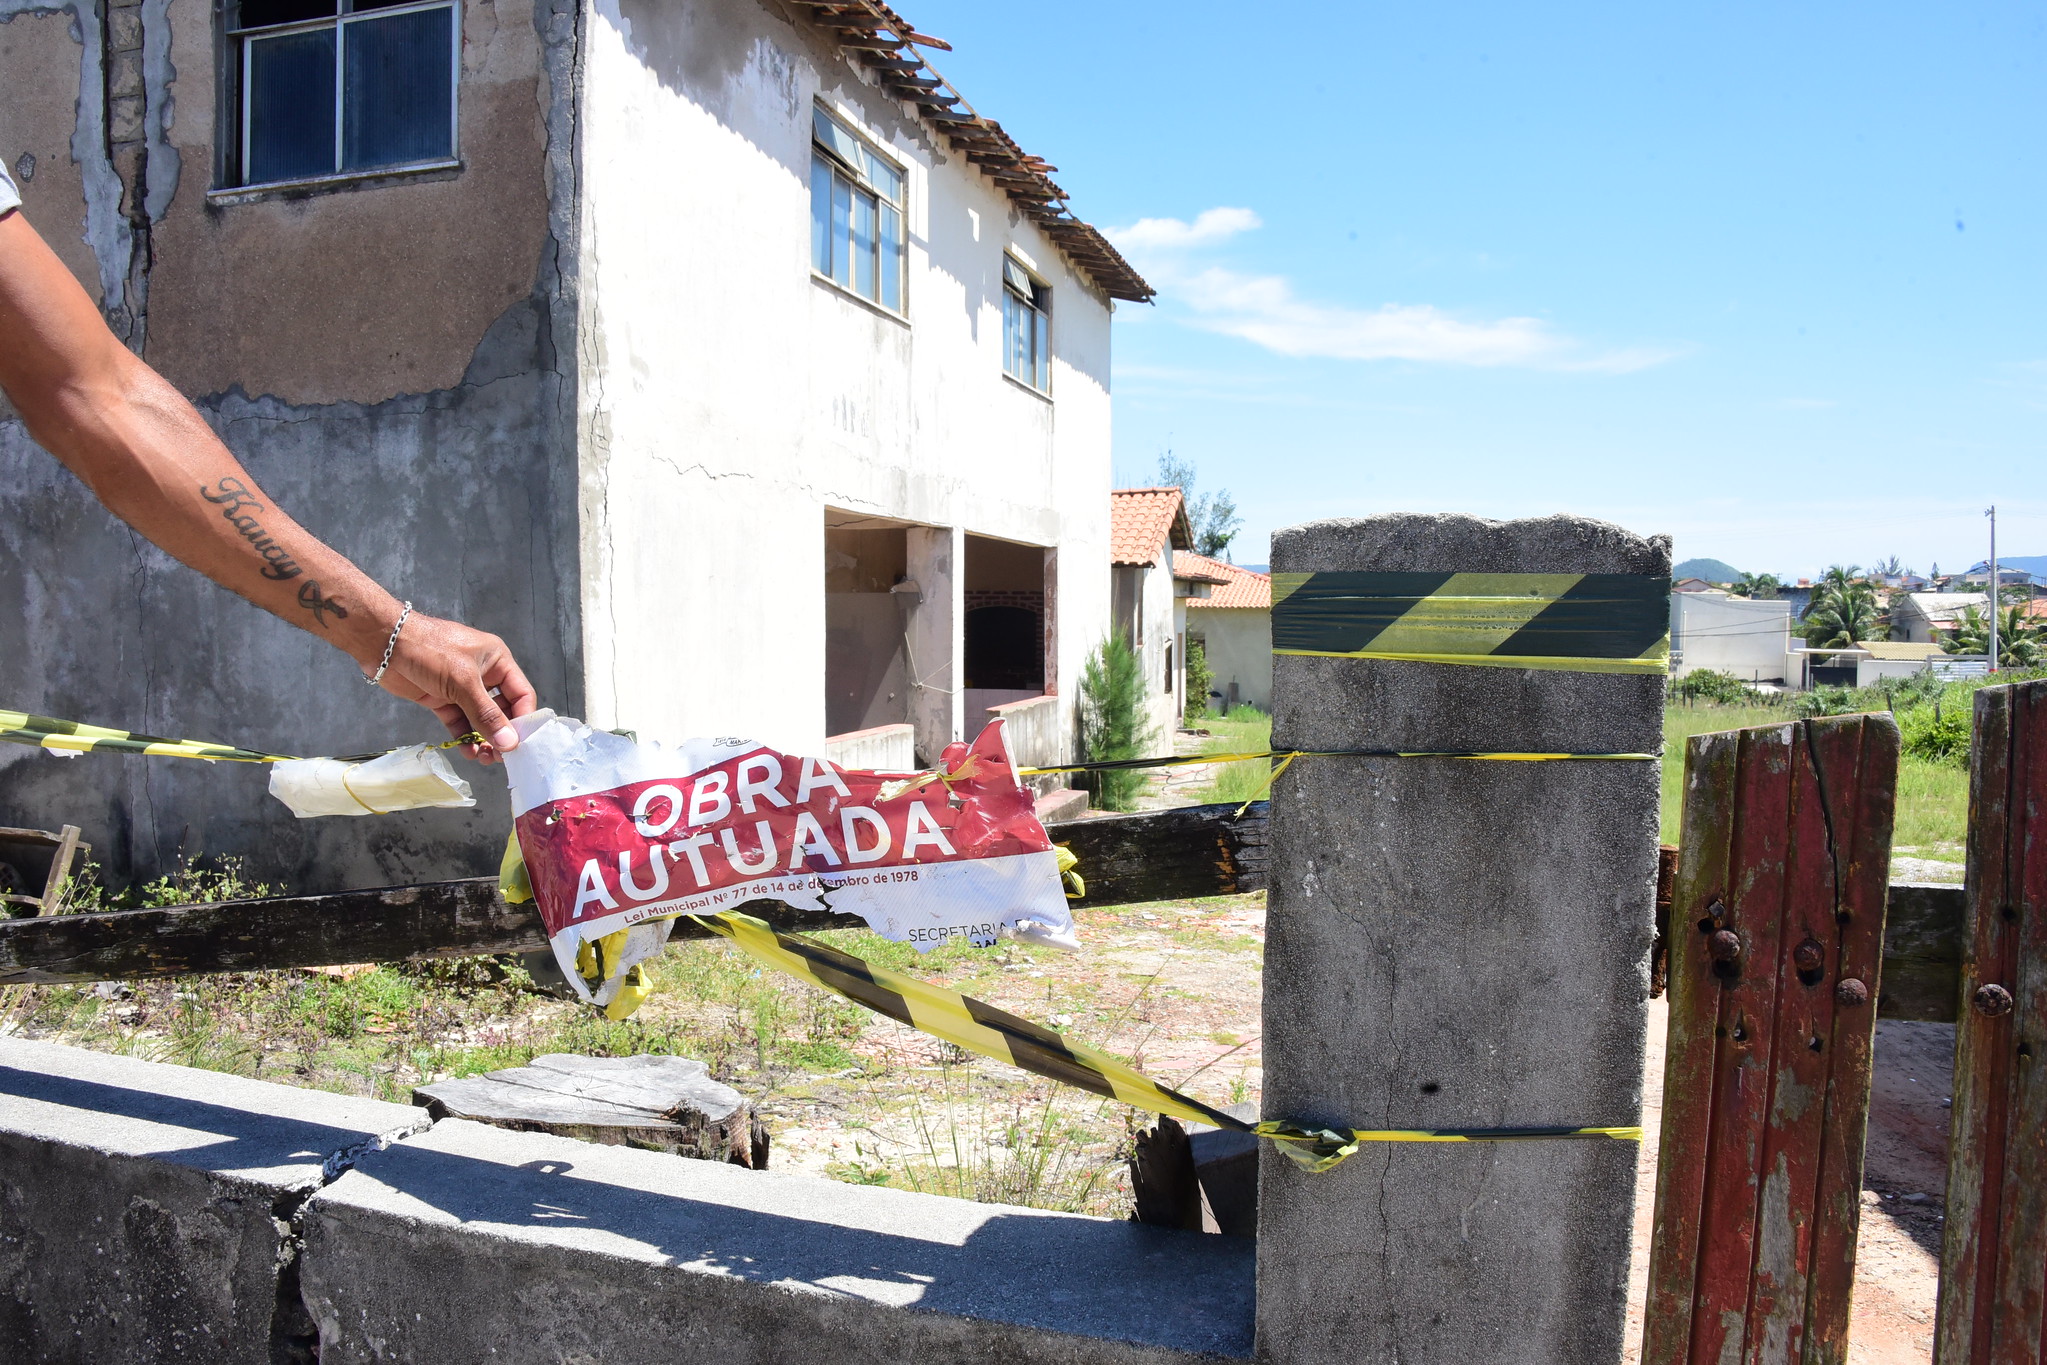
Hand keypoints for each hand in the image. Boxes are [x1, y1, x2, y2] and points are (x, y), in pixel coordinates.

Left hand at [369, 613, 536, 763]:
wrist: (384, 644)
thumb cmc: (430, 651)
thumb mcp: (463, 682)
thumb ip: (486, 715)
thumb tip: (510, 743)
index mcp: (497, 660)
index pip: (521, 694)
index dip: (524, 719)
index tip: (522, 743)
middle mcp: (483, 674)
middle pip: (502, 710)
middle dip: (503, 733)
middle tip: (502, 757)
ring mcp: (461, 688)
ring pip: (480, 719)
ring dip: (484, 739)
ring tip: (485, 759)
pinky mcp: (442, 699)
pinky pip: (459, 722)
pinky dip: (464, 738)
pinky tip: (468, 752)